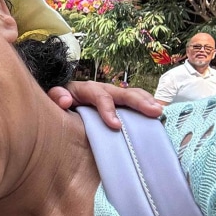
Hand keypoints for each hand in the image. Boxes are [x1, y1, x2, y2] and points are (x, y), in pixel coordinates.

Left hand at [48, 81, 162, 129]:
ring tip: (160, 112)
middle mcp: (104, 90)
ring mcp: (114, 97)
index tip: (116, 125)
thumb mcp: (55, 98)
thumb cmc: (61, 101)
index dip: (108, 109)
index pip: (100, 96)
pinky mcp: (121, 105)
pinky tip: (160, 117)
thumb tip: (65, 101)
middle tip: (154, 112)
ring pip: (134, 95)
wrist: (63, 100)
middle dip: (139, 102)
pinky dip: (149, 107)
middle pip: (123, 93)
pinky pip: (137, 104)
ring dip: (148, 102)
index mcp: (87, 89)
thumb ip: (56, 97)